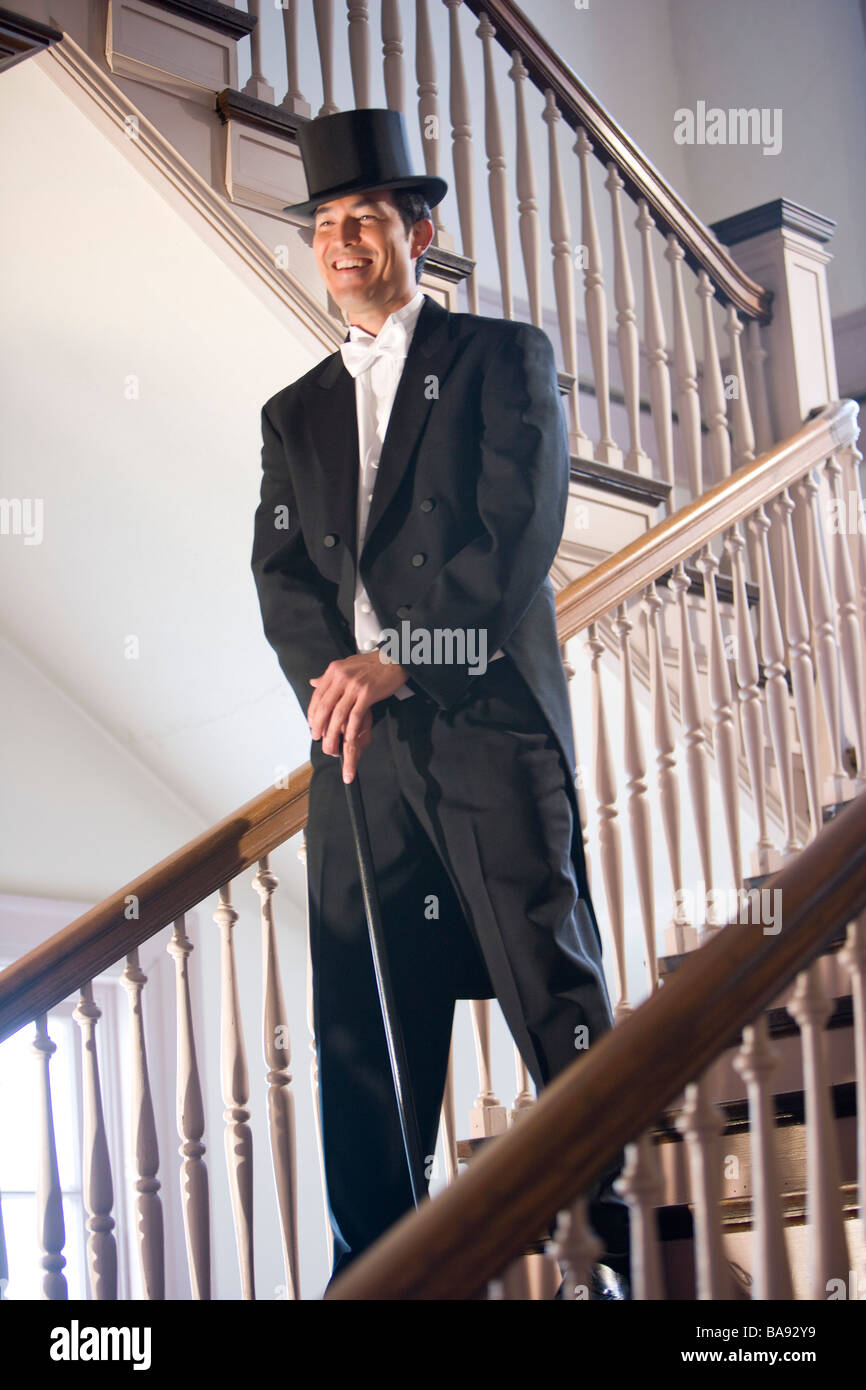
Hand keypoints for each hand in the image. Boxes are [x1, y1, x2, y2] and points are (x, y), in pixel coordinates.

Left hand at [308, 650, 408, 781]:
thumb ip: (329, 676)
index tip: (311, 724)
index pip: (317, 695)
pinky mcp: (368, 693)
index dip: (312, 712)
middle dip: (318, 725)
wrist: (393, 659)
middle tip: (316, 737)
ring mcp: (355, 685)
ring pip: (338, 713)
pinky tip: (348, 739)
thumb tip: (313, 682)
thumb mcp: (346, 665)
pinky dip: (350, 729)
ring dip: (332, 732)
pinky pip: (356, 715)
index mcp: (334, 670)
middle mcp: (342, 677)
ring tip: (329, 743)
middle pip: (325, 706)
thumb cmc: (370, 663)